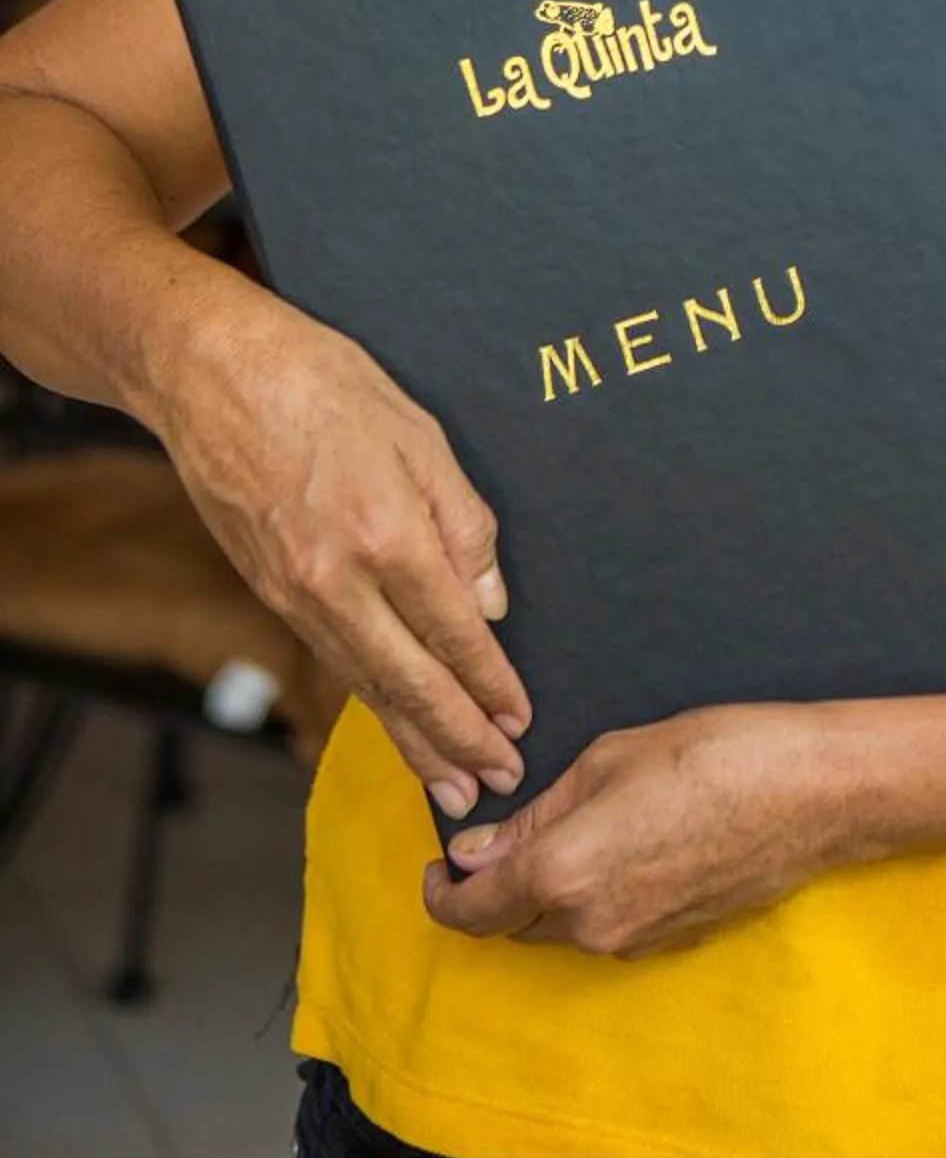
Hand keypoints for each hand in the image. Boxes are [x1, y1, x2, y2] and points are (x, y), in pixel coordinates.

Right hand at [154, 280, 529, 815]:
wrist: (211, 372)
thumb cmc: (322, 382)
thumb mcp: (420, 432)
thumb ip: (462, 522)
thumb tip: (490, 602)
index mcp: (385, 531)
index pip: (452, 631)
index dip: (490, 682)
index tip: (521, 717)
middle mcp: (336, 578)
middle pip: (408, 680)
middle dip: (457, 737)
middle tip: (499, 783)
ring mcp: (294, 591)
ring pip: (364, 683)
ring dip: (412, 740)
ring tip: (451, 785)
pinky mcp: (268, 591)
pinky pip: (331, 659)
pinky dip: (367, 701)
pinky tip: (391, 723)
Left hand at [422, 706, 847, 955]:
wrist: (810, 793)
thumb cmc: (714, 755)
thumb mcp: (610, 759)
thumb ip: (535, 813)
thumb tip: (476, 848)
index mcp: (561, 872)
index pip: (471, 909)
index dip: (442, 892)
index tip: (439, 867)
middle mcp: (589, 924)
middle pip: (512, 924)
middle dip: (496, 887)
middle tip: (505, 834)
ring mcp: (633, 941)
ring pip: (560, 928)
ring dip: (549, 891)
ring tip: (577, 827)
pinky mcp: (670, 942)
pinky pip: (607, 927)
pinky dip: (596, 897)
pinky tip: (627, 845)